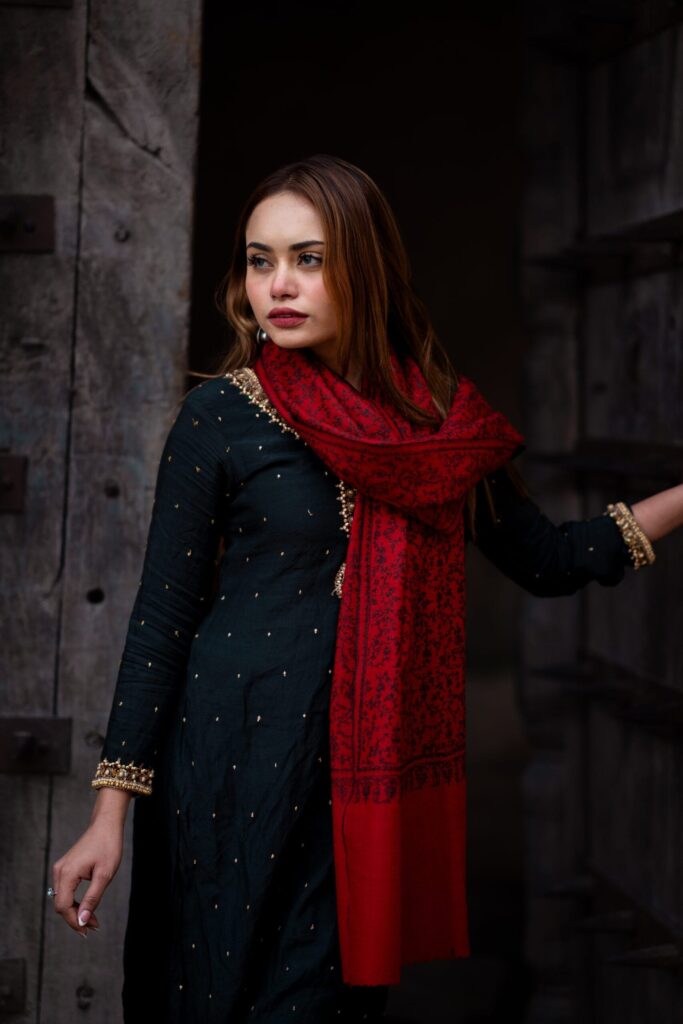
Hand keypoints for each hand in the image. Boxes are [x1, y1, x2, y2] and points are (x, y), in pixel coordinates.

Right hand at [51, 818, 124, 935]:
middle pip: (61, 905)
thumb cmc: (108, 846)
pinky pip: (66, 890)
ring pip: (63, 899)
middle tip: (94, 927)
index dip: (74, 922)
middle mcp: (59, 872)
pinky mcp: (66, 868)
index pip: (63, 907)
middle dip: (76, 918)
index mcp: (67, 874)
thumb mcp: (104, 875)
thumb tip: (82, 920)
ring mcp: (61, 869)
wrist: (106, 825)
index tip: (90, 930)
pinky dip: (75, 901)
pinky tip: (87, 906)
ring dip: (75, 911)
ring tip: (93, 920)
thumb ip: (93, 898)